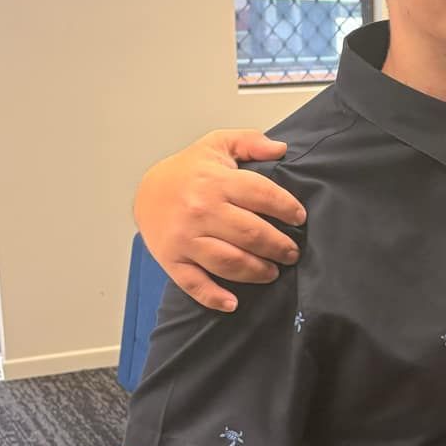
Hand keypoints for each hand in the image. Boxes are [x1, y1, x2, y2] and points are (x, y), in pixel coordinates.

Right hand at [134, 131, 304, 312]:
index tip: (299, 218)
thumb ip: (249, 142)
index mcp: (215, 181)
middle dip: (278, 246)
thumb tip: (281, 148)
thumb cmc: (187, 171)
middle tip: (292, 252)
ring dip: (257, 271)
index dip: (286, 208)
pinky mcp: (173, 260)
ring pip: (229, 261)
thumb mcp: (216, 145)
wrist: (145, 192)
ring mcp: (185, 238)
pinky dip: (214, 297)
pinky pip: (194, 284)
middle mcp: (201, 210)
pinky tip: (233, 303)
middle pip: (250, 233)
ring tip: (273, 272)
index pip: (261, 194)